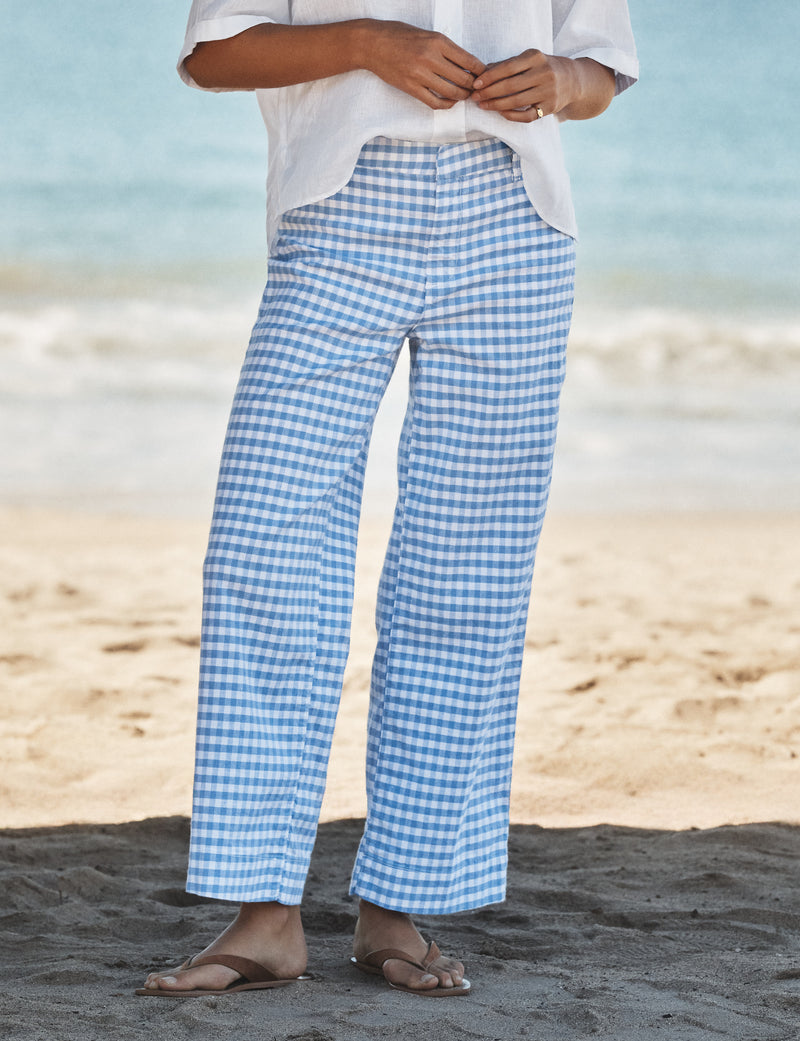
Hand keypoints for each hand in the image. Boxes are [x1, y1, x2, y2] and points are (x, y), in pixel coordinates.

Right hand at [361, 21, 484, 109]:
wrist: (372, 44)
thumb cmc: (399, 35)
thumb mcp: (426, 34)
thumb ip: (445, 48)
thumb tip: (465, 63)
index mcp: (438, 41)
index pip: (469, 60)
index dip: (481, 71)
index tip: (483, 76)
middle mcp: (431, 57)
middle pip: (463, 79)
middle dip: (474, 87)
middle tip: (476, 90)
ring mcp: (420, 74)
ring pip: (451, 93)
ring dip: (461, 97)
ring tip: (464, 96)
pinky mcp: (411, 88)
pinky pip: (434, 102)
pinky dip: (446, 105)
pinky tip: (449, 102)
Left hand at [471, 49, 575, 121]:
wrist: (572, 80)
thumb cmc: (543, 68)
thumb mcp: (528, 60)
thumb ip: (507, 64)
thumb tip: (482, 71)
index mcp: (536, 57)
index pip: (508, 67)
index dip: (490, 77)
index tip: (475, 84)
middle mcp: (544, 73)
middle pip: (510, 85)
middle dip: (489, 92)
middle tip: (475, 97)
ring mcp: (548, 91)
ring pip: (516, 101)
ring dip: (496, 105)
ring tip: (483, 105)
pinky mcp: (549, 108)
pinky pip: (526, 116)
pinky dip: (511, 115)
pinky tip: (501, 113)